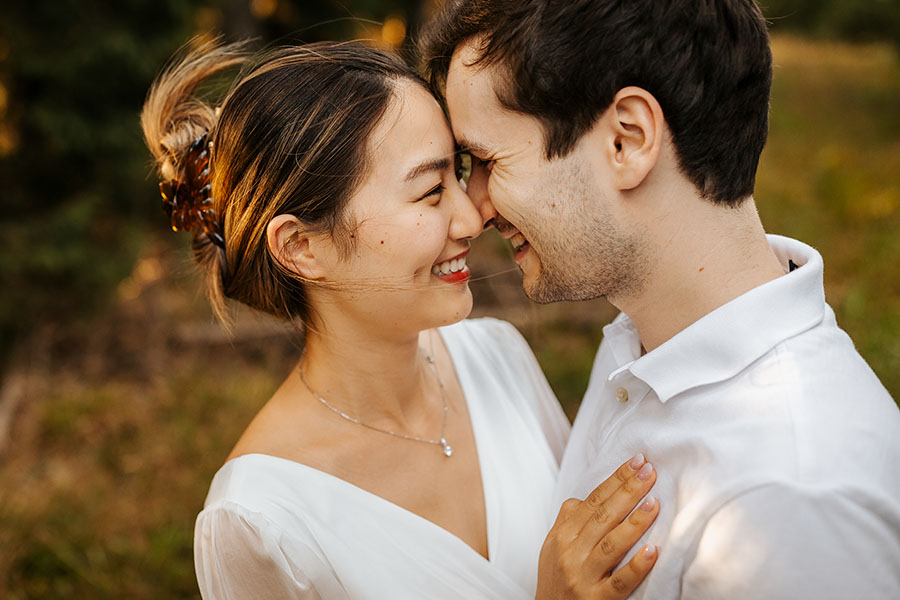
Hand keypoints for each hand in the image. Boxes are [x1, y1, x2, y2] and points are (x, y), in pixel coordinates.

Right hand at [536, 454, 659, 598]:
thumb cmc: (555, 580)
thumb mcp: (554, 546)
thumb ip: (570, 520)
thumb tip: (590, 496)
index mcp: (563, 534)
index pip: (593, 500)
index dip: (616, 479)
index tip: (637, 462)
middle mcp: (571, 552)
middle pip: (603, 516)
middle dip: (628, 491)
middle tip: (649, 472)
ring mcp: (583, 576)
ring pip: (611, 544)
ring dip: (634, 522)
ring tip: (654, 502)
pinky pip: (620, 582)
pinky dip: (636, 566)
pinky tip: (653, 551)